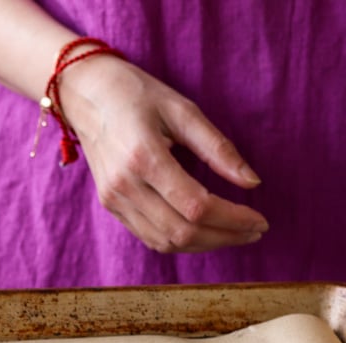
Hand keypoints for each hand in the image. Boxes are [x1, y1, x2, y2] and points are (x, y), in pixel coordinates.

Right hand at [56, 53, 268, 253]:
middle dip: (225, 236)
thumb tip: (252, 182)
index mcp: (144, 157)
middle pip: (182, 231)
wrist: (85, 94)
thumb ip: (218, 148)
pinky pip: (150, 237)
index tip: (260, 219)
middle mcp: (125, 186)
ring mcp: (114, 200)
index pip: (196, 206)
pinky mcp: (111, 206)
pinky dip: (181, 241)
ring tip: (234, 234)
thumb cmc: (137, 94)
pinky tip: (204, 231)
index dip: (233, 219)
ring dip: (205, 244)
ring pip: (166, 242)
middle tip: (255, 230)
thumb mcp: (183, 110)